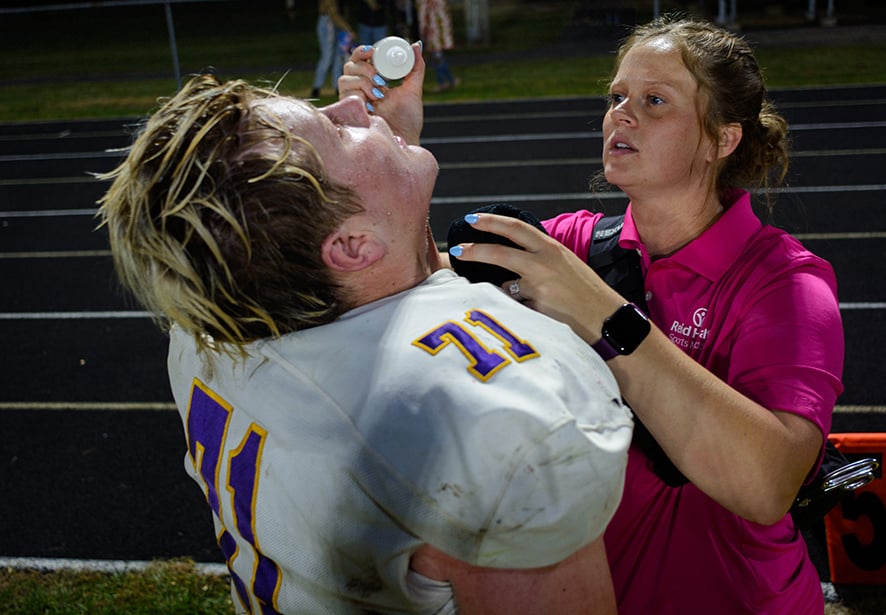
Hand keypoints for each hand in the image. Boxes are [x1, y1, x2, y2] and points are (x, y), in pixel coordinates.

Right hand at [338, 42, 425, 144]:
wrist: (403, 140)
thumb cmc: (408, 120)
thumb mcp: (414, 89)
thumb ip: (416, 67)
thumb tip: (417, 45)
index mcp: (373, 81)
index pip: (360, 60)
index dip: (362, 52)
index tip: (373, 51)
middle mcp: (360, 89)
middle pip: (349, 65)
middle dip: (365, 68)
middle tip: (381, 79)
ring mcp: (353, 100)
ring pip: (344, 79)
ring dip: (363, 82)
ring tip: (379, 95)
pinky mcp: (348, 112)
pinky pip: (345, 94)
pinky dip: (359, 95)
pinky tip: (371, 105)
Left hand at [449, 213, 623, 343]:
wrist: (609, 321)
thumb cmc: (587, 293)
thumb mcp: (567, 265)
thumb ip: (541, 257)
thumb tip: (512, 254)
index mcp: (552, 249)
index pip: (516, 228)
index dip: (491, 222)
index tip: (472, 219)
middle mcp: (544, 264)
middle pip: (499, 252)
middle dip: (474, 250)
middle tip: (457, 250)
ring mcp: (539, 288)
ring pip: (503, 285)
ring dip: (499, 291)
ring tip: (506, 297)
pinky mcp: (536, 310)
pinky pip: (515, 308)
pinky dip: (515, 311)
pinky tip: (528, 317)